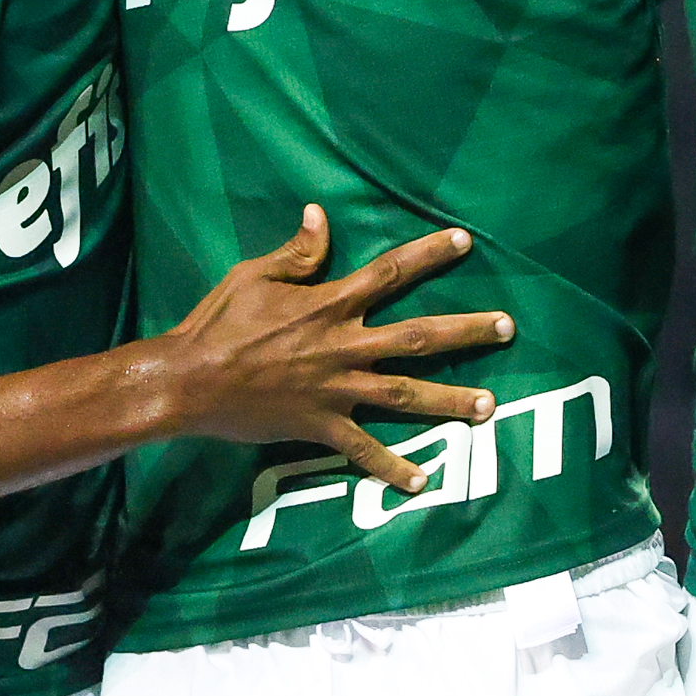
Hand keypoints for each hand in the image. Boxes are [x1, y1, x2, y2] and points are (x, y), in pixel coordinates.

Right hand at [161, 206, 512, 493]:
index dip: (429, 254)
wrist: (186, 381)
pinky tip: (422, 481)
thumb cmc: (217, 323)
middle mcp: (343, 346)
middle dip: (467, 332)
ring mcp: (336, 390)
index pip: (390, 272)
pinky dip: (392, 468)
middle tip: (508, 328)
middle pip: (419, 337)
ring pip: (407, 395)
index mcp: (329, 304)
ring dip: (451, 401)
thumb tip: (321, 214)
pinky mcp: (321, 426)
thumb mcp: (253, 274)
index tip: (466, 241)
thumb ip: (295, 251)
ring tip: (490, 407)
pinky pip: (363, 450)